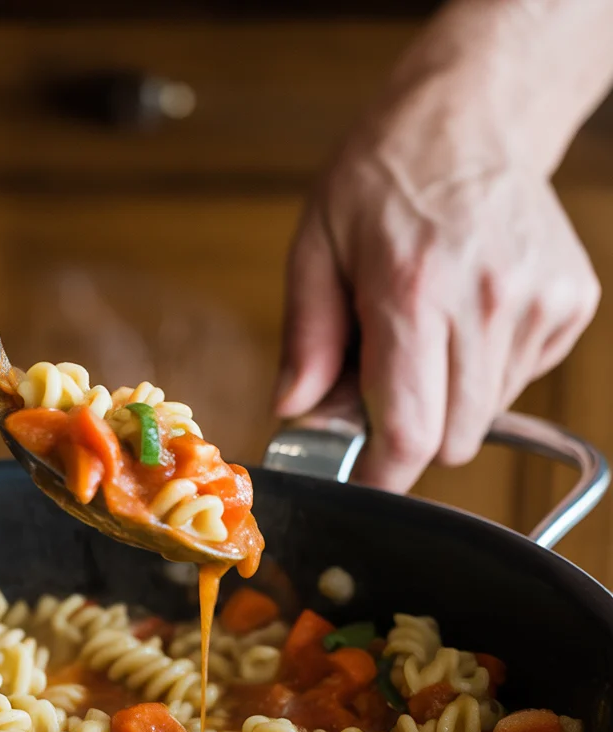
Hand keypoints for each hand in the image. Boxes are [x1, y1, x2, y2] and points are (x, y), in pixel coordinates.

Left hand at [275, 0, 608, 493]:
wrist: (470, 118)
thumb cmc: (383, 177)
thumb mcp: (316, 246)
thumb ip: (307, 338)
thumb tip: (293, 411)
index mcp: (411, 291)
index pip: (410, 429)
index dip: (384, 475)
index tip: (365, 483)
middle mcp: (485, 301)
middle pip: (454, 438)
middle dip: (411, 436)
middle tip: (381, 391)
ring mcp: (535, 303)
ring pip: (487, 415)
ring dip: (448, 402)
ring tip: (424, 337)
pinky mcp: (569, 303)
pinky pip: (518, 380)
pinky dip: (483, 372)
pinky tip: (463, 321)